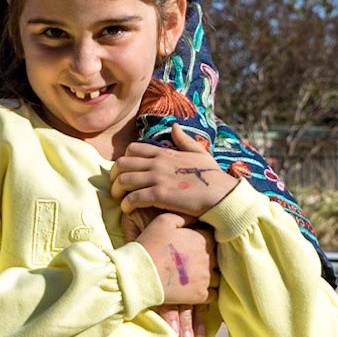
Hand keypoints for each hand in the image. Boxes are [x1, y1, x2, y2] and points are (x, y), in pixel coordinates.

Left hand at [112, 125, 235, 218]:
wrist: (223, 195)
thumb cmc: (213, 177)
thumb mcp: (200, 153)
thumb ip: (184, 140)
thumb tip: (174, 126)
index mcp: (164, 153)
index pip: (132, 149)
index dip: (123, 161)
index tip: (124, 173)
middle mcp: (157, 163)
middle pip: (122, 164)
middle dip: (114, 176)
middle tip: (116, 188)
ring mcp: (158, 178)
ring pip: (123, 180)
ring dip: (116, 191)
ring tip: (119, 200)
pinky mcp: (160, 195)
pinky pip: (133, 198)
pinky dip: (126, 205)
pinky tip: (128, 210)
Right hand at [122, 209, 214, 336]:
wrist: (139, 273)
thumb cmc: (149, 245)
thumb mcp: (163, 221)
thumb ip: (183, 217)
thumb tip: (195, 218)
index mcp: (202, 239)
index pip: (211, 238)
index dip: (200, 241)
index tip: (188, 246)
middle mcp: (209, 259)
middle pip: (215, 258)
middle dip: (204, 259)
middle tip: (186, 262)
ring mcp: (206, 278)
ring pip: (216, 276)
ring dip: (206, 276)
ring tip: (190, 276)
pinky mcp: (201, 295)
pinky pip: (213, 295)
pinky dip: (206, 292)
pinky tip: (193, 288)